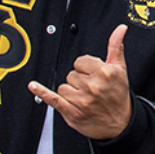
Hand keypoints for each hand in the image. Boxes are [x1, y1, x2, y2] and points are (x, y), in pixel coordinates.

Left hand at [29, 25, 132, 140]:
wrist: (121, 124)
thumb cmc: (118, 96)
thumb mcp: (120, 70)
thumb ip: (116, 47)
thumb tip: (120, 29)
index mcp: (104, 73)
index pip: (81, 61)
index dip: (86, 67)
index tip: (93, 75)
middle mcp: (92, 86)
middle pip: (71, 74)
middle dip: (79, 80)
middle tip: (91, 88)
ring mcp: (81, 100)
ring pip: (63, 86)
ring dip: (71, 91)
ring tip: (84, 97)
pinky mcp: (72, 112)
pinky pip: (53, 99)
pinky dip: (42, 92)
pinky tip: (34, 86)